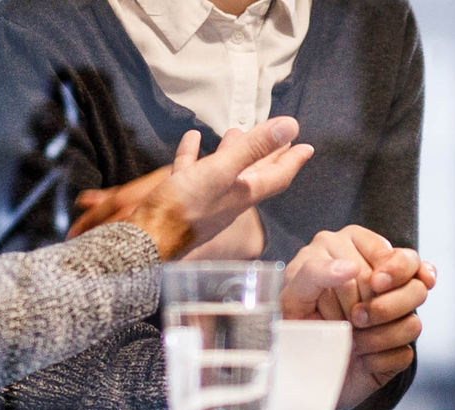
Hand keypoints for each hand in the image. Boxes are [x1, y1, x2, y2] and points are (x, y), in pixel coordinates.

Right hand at [87, 120, 313, 259]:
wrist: (147, 238)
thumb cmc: (185, 207)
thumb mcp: (222, 171)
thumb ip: (255, 148)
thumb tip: (291, 127)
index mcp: (243, 193)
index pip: (277, 175)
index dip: (293, 160)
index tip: (307, 147)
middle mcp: (228, 198)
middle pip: (254, 172)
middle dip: (268, 154)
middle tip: (281, 140)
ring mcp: (205, 199)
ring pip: (223, 170)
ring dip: (232, 151)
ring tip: (235, 132)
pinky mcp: (181, 198)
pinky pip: (191, 171)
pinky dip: (193, 154)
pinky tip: (192, 139)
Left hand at [283, 226, 433, 409]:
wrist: (298, 369)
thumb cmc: (292, 324)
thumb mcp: (291, 296)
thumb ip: (315, 272)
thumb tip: (350, 267)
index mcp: (352, 253)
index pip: (392, 255)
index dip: (389, 271)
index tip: (376, 285)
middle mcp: (378, 282)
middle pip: (414, 284)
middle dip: (384, 306)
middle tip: (356, 318)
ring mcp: (392, 316)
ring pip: (414, 321)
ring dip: (380, 335)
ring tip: (353, 340)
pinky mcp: (395, 347)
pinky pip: (405, 352)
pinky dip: (380, 359)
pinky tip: (361, 358)